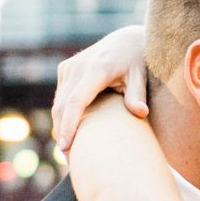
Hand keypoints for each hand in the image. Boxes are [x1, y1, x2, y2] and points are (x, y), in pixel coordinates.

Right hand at [52, 24, 149, 149]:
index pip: (76, 101)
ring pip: (58, 104)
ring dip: (61, 127)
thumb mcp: (141, 75)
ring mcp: (69, 67)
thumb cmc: (137, 61)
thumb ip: (138, 93)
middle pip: (62, 106)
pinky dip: (63, 116)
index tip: (66, 147)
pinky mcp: (65, 69)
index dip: (69, 125)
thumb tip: (141, 113)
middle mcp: (78, 67)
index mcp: (96, 69)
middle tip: (69, 159)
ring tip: (68, 151)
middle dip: (62, 133)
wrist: (126, 40)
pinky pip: (60, 97)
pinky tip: (69, 133)